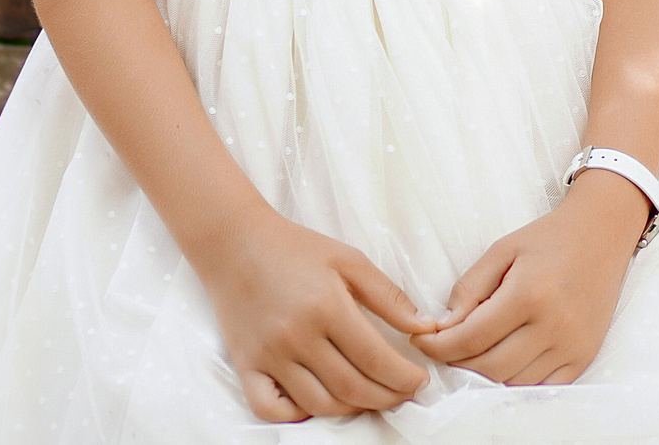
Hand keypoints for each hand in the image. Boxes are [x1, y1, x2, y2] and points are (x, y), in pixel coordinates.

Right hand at [193, 208, 436, 421]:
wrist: (234, 242)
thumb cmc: (295, 248)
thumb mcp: (349, 260)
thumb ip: (388, 297)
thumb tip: (424, 328)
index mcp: (326, 306)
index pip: (375, 359)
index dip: (404, 377)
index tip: (420, 381)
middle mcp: (296, 336)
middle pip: (352, 387)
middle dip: (387, 397)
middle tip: (404, 393)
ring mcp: (268, 355)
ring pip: (318, 404)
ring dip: (352, 409)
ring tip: (371, 397)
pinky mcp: (245, 365)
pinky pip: (269, 409)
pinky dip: (296, 415)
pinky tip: (318, 402)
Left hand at [410, 171, 649, 386]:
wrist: (603, 233)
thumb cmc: (548, 238)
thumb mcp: (502, 250)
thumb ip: (469, 288)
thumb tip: (442, 327)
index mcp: (529, 294)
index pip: (472, 337)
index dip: (440, 346)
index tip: (423, 341)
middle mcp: (553, 325)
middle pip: (490, 368)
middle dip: (458, 363)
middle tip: (444, 349)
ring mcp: (572, 346)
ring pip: (513, 382)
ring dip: (484, 376)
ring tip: (471, 353)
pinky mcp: (584, 357)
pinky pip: (542, 387)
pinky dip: (516, 382)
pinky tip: (503, 363)